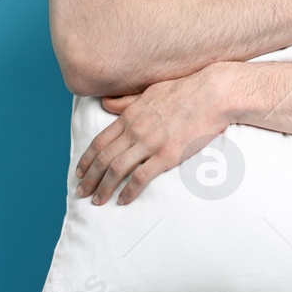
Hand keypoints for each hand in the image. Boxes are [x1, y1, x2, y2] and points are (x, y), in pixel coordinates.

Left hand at [75, 65, 231, 205]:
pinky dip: (129, 191)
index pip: (100, 141)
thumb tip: (105, 103)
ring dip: (104, 188)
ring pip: (117, 169)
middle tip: (81, 192)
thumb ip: (126, 102)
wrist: (212, 94)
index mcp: (130, 116)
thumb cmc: (184, 90)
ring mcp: (150, 143)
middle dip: (90, 178)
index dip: (87, 159)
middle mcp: (135, 130)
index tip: (79, 172)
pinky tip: (123, 200)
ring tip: (97, 201)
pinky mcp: (168, 155)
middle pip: (104, 158)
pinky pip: (142, 177)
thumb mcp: (149, 91)